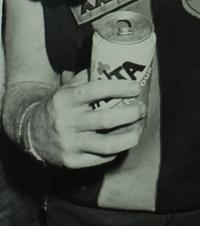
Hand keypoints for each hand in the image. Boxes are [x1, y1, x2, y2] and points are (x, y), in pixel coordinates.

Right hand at [31, 71, 145, 167]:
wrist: (30, 132)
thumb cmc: (58, 105)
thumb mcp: (67, 88)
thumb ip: (89, 77)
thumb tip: (117, 65)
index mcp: (65, 99)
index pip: (96, 90)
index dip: (120, 88)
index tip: (137, 87)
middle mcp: (66, 122)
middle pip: (106, 119)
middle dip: (131, 114)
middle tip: (142, 108)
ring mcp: (69, 144)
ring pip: (107, 145)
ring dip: (129, 137)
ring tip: (139, 129)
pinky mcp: (72, 161)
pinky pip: (101, 158)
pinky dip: (116, 150)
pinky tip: (123, 142)